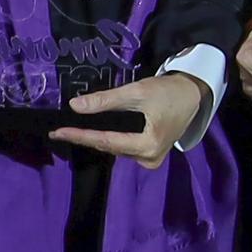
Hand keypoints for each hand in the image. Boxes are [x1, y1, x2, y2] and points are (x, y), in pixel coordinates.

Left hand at [59, 68, 220, 162]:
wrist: (193, 94)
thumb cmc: (168, 91)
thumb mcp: (137, 91)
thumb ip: (106, 100)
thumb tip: (74, 106)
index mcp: (148, 145)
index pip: (106, 141)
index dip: (80, 136)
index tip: (58, 132)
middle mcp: (149, 159)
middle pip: (110, 147)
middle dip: (85, 138)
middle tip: (60, 131)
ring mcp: (151, 160)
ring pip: (116, 149)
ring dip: (96, 139)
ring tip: (72, 131)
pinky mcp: (152, 156)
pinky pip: (124, 149)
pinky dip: (110, 140)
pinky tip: (94, 132)